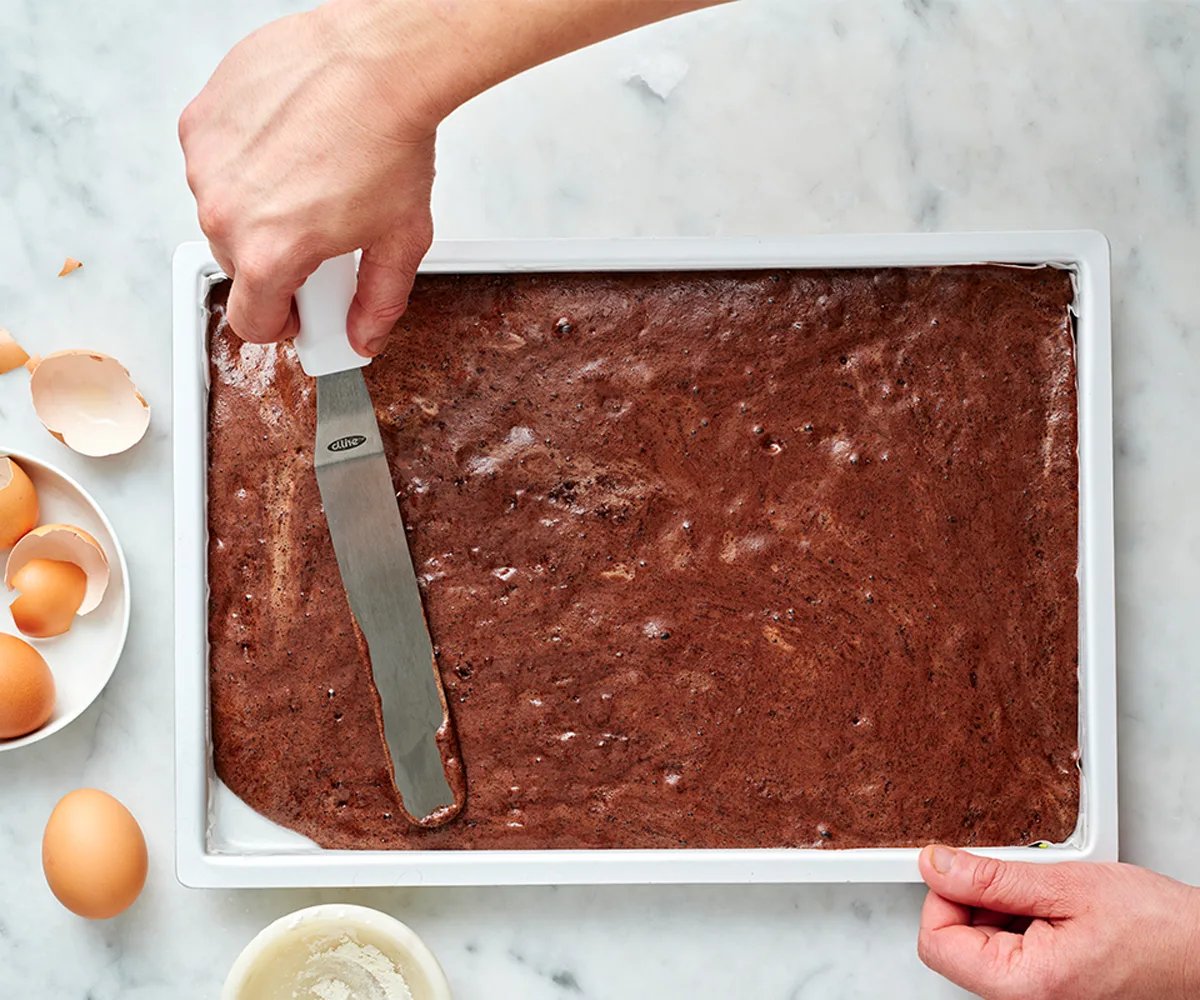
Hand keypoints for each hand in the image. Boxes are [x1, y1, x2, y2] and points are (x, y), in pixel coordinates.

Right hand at [179, 0, 440, 354]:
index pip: (251, 322)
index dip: (282, 320)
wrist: (379, 61)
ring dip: (258, 207)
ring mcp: (207, 162)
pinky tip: (288, 146)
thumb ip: (379, 301)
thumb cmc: (390, 139)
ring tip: (308, 180)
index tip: (299, 308)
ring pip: (223, 212)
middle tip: (319, 233)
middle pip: (238, 266)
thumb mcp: (401, 239)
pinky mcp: (200, 120)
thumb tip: (365, 335)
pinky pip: (214, 162)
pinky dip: (244, 161)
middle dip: (276, 259)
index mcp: (270, 252)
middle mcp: (225, 210)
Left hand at [917, 844, 1199, 998]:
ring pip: (983, 943)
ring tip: (1054, 899)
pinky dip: (1024, 921)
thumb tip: (936, 866)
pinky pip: (1012, 951)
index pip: (936, 942)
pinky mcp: (1049, 989)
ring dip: (1004, 909)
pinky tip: (1059, 912)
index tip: (969, 871)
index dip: (945, 896)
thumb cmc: (1158, 930)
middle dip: (979, 900)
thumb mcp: (1065, 885)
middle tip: (1028, 883)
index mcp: (1024, 985)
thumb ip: (991, 879)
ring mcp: (1038, 998)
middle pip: (956, 942)